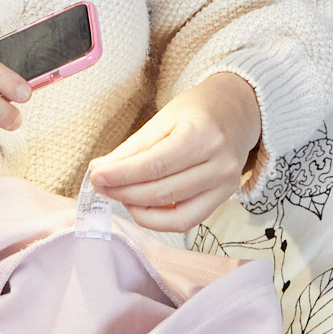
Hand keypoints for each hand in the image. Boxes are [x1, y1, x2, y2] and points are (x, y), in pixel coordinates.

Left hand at [86, 73, 261, 233]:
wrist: (236, 113)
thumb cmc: (197, 112)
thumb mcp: (163, 118)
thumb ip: (133, 148)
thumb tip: (101, 171)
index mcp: (203, 135)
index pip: (155, 164)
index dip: (122, 175)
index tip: (96, 177)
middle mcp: (219, 163)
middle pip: (162, 191)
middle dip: (124, 193)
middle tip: (101, 187)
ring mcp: (225, 185)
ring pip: (174, 213)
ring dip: (138, 209)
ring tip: (120, 195)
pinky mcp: (223, 199)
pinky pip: (187, 221)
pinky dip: (159, 220)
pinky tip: (142, 206)